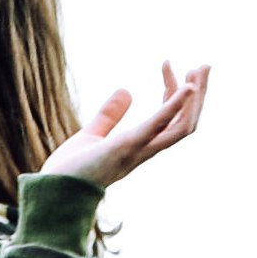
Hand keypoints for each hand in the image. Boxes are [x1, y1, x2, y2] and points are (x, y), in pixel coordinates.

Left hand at [41, 61, 209, 191]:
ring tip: (199, 69)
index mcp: (140, 147)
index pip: (169, 120)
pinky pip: (159, 126)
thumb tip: (126, 90)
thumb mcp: (92, 135)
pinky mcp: (127, 146)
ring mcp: (139, 149)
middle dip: (199, 94)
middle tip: (205, 65)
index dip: (174, 92)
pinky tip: (188, 87)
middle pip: (186, 123)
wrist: (52, 192)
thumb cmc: (70, 171)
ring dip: (195, 97)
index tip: (167, 65)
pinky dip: (175, 106)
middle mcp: (146, 150)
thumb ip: (110, 115)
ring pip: (183, 126)